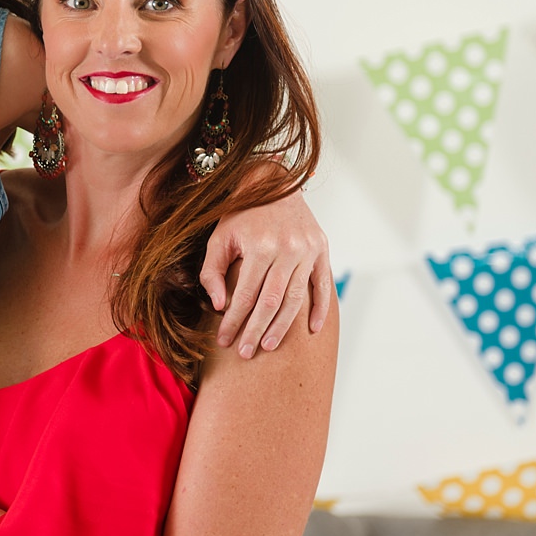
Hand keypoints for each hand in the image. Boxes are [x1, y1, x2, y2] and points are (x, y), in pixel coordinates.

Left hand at [198, 187, 332, 357]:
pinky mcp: (322, 249)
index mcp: (259, 247)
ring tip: (269, 346)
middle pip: (271, 303)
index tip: (223, 341)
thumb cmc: (240, 214)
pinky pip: (322, 285)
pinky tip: (311, 330)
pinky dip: (319, 309)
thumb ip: (212, 272)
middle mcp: (287, 249)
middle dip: (256, 331)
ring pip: (296, 299)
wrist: (272, 182)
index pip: (244, 296)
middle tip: (246, 353)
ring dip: (282, 326)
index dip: (233, 322)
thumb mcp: (218, 238)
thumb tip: (219, 306)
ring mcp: (308, 250)